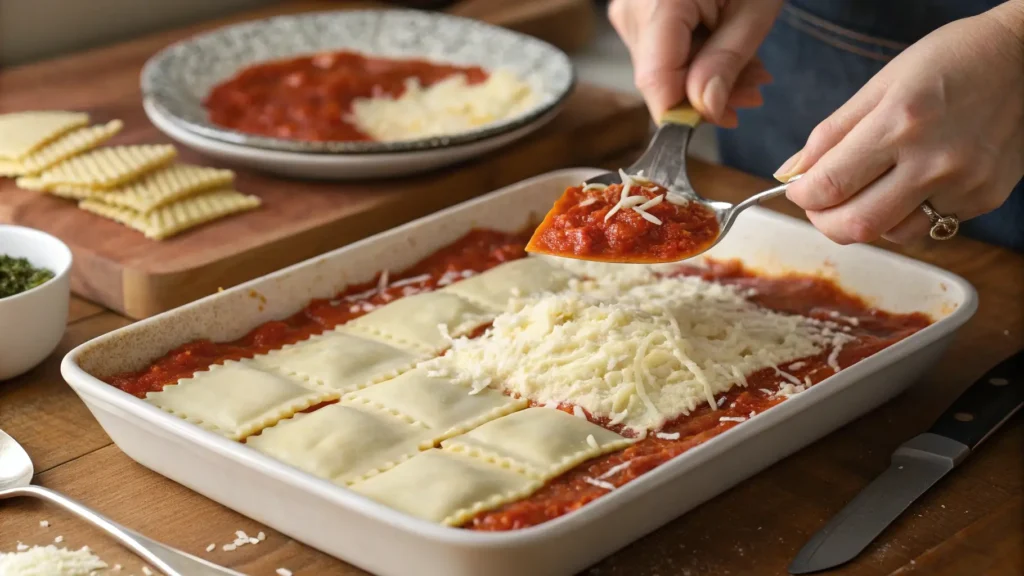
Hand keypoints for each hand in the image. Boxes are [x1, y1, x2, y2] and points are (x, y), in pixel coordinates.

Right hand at [608, 0, 783, 124]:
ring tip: (748, 71)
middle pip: (659, 80)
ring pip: (660, 72)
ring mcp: (628, 11)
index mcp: (660, 1)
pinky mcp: (634, 14)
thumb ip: (727, 61)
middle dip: (706, 95)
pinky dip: (694, 61)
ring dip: (705, 80)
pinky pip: (659, 54)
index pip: (657, 82)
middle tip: (753, 92)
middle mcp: (631, 8)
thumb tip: (704, 110)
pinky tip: (724, 53)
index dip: (687, 113)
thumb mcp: (754, 10)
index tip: (725, 118)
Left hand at [777, 2, 1023, 244]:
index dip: (801, 196)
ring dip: (864, 222)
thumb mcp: (881, 84)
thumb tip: (789, 174)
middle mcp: (933, 161)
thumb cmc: (950, 61)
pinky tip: (905, 187)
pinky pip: (929, 226)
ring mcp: (963, 185)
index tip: (798, 189)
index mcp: (899, 123)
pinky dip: (904, 215)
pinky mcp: (985, 198)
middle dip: (824, 222)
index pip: (829, 185)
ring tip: (863, 193)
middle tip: (819, 205)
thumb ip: (830, 134)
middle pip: (856, 225)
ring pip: (891, 234)